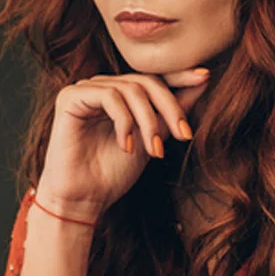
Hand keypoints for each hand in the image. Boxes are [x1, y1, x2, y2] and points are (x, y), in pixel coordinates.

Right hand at [34, 68, 209, 223]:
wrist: (83, 199)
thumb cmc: (114, 172)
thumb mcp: (154, 138)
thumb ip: (172, 110)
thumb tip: (202, 79)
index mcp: (120, 94)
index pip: (153, 77)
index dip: (179, 76)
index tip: (204, 76)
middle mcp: (103, 87)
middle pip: (146, 81)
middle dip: (170, 107)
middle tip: (184, 135)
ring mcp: (85, 90)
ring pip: (131, 89)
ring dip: (148, 121)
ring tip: (153, 151)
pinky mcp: (70, 97)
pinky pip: (108, 96)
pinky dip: (124, 122)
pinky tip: (126, 146)